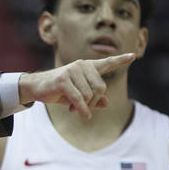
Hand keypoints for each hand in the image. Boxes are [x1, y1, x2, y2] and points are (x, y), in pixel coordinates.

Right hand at [17, 53, 135, 118]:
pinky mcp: (63, 79)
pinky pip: (78, 98)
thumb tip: (106, 102)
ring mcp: (72, 71)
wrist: (36, 87)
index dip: (120, 60)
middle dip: (93, 102)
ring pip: (89, 95)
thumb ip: (94, 98)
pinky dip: (80, 109)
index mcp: (87, 67)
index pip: (106, 64)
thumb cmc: (59, 91)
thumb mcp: (79, 95)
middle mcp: (81, 66)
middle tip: (84, 108)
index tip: (133, 56)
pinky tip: (78, 113)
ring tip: (73, 108)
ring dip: (83, 106)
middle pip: (100, 88)